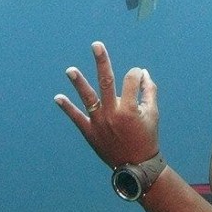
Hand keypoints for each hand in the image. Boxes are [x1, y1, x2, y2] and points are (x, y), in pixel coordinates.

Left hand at [54, 42, 159, 167]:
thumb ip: (149, 92)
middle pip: (107, 81)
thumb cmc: (147, 137)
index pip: (131, 80)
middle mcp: (113, 113)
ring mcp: (99, 123)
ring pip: (88, 98)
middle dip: (102, 61)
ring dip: (78, 83)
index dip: (137, 74)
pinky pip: (76, 118)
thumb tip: (143, 73)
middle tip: (96, 45)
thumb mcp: (153, 114)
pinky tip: (58, 97)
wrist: (136, 166)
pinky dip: (67, 108)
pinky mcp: (90, 132)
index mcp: (130, 108)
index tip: (139, 77)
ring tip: (70, 69)